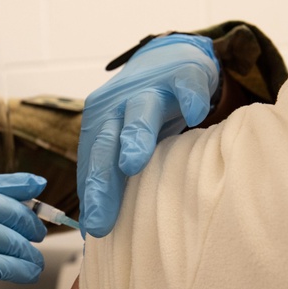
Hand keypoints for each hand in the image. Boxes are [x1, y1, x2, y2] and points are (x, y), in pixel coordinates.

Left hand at [78, 34, 219, 237]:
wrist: (169, 59)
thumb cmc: (142, 114)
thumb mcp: (122, 142)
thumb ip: (110, 177)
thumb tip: (95, 229)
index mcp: (98, 125)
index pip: (91, 165)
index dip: (92, 196)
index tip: (95, 229)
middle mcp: (116, 106)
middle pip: (106, 143)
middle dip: (102, 178)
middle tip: (100, 212)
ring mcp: (149, 89)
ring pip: (140, 113)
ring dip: (134, 136)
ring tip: (132, 162)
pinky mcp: (181, 74)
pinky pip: (186, 85)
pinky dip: (190, 97)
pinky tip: (196, 113)